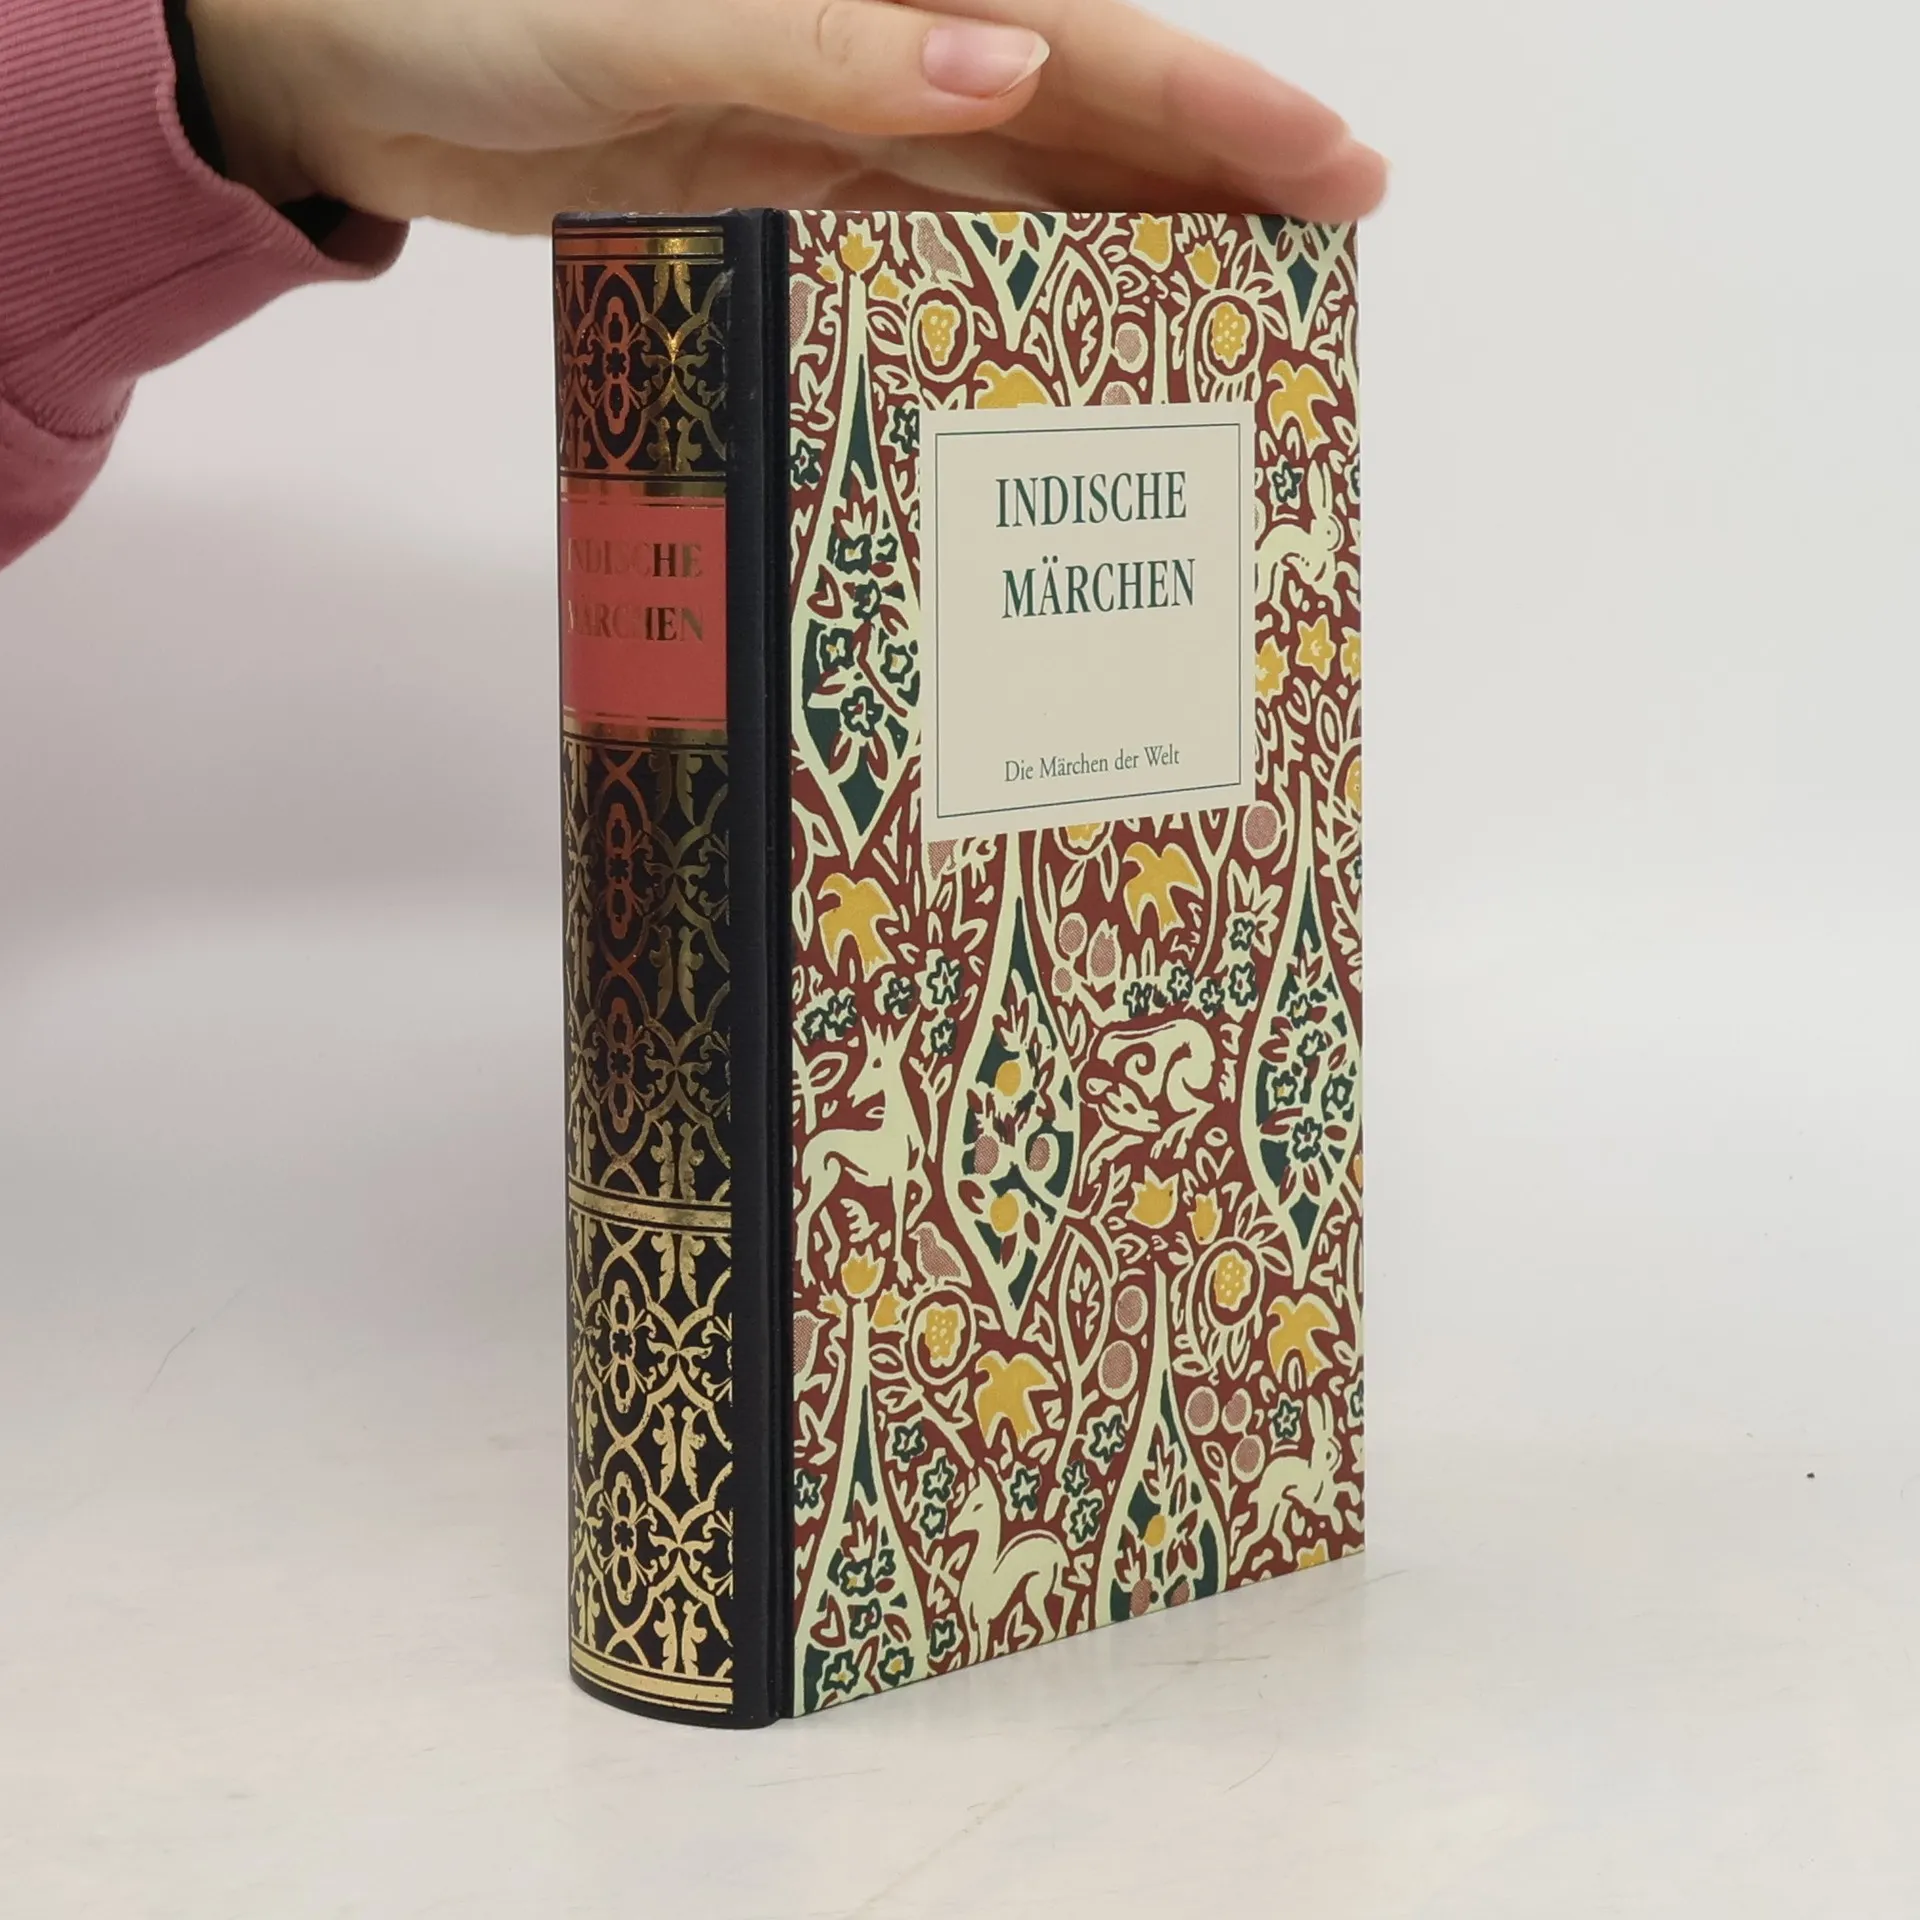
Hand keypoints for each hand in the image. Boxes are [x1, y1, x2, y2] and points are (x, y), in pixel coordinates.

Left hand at [186, 0, 1386, 232]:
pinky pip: (917, 241)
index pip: (1081, 39)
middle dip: (1206, 174)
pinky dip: (991, 284)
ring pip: (1013, 188)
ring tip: (1228, 310)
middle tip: (1326, 244)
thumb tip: (1006, 66)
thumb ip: (825, 37)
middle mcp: (873, 39)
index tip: (1330, 162)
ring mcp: (829, 121)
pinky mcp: (777, 191)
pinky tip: (1059, 330)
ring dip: (1118, 241)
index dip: (1216, 103)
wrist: (339, 58)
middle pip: (1077, 115)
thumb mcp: (647, 9)